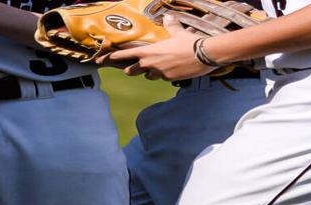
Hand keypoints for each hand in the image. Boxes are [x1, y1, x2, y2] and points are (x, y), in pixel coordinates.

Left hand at [101, 16, 217, 81]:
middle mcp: (151, 64)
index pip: (127, 55)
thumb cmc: (189, 42)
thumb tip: (168, 18)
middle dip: (131, 70)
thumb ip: (171, 26)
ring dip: (149, 73)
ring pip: (148, 76)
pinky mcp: (169, 80)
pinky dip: (164, 75)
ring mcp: (159, 74)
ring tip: (155, 68)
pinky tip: (172, 70)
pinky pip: (162, 78)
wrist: (204, 55)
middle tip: (128, 69)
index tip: (106, 58)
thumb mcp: (178, 32)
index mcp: (149, 51)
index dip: (115, 57)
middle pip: (133, 70)